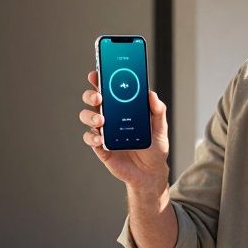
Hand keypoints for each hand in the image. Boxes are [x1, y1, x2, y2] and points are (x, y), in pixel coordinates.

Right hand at [79, 70, 170, 191]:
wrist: (151, 173)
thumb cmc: (154, 148)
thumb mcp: (160, 129)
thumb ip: (158, 112)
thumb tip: (152, 95)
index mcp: (122, 108)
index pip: (108, 89)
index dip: (99, 80)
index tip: (97, 73)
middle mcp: (109, 117)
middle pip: (92, 100)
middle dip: (91, 95)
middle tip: (99, 97)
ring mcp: (103, 131)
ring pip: (87, 117)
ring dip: (90, 115)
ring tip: (102, 120)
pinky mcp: (101, 148)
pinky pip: (90, 139)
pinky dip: (92, 136)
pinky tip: (100, 137)